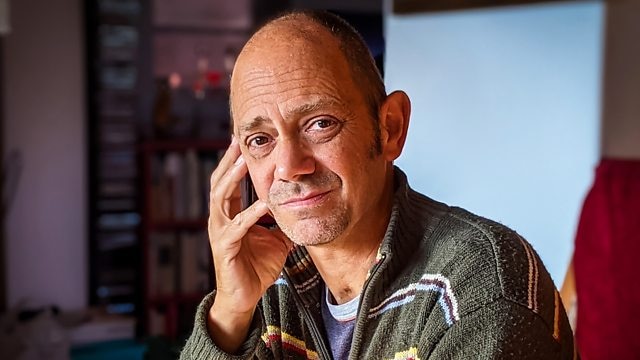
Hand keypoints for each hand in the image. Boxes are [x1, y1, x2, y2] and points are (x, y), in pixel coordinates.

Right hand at [206, 137, 291, 351]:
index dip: (234, 161)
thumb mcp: (275, 238)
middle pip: (220, 182)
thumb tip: (301, 205)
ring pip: (221, 198)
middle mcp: (220, 219)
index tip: (243, 140)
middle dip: (229, 160)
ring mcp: (220, 232)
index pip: (229, 181)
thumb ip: (282, 220)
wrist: (245, 297)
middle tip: (238, 138)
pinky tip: (264, 202)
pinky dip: (251, 213)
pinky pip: (238, 226)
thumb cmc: (257, 267)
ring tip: (243, 159)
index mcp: (230, 214)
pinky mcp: (225, 247)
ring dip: (233, 177)